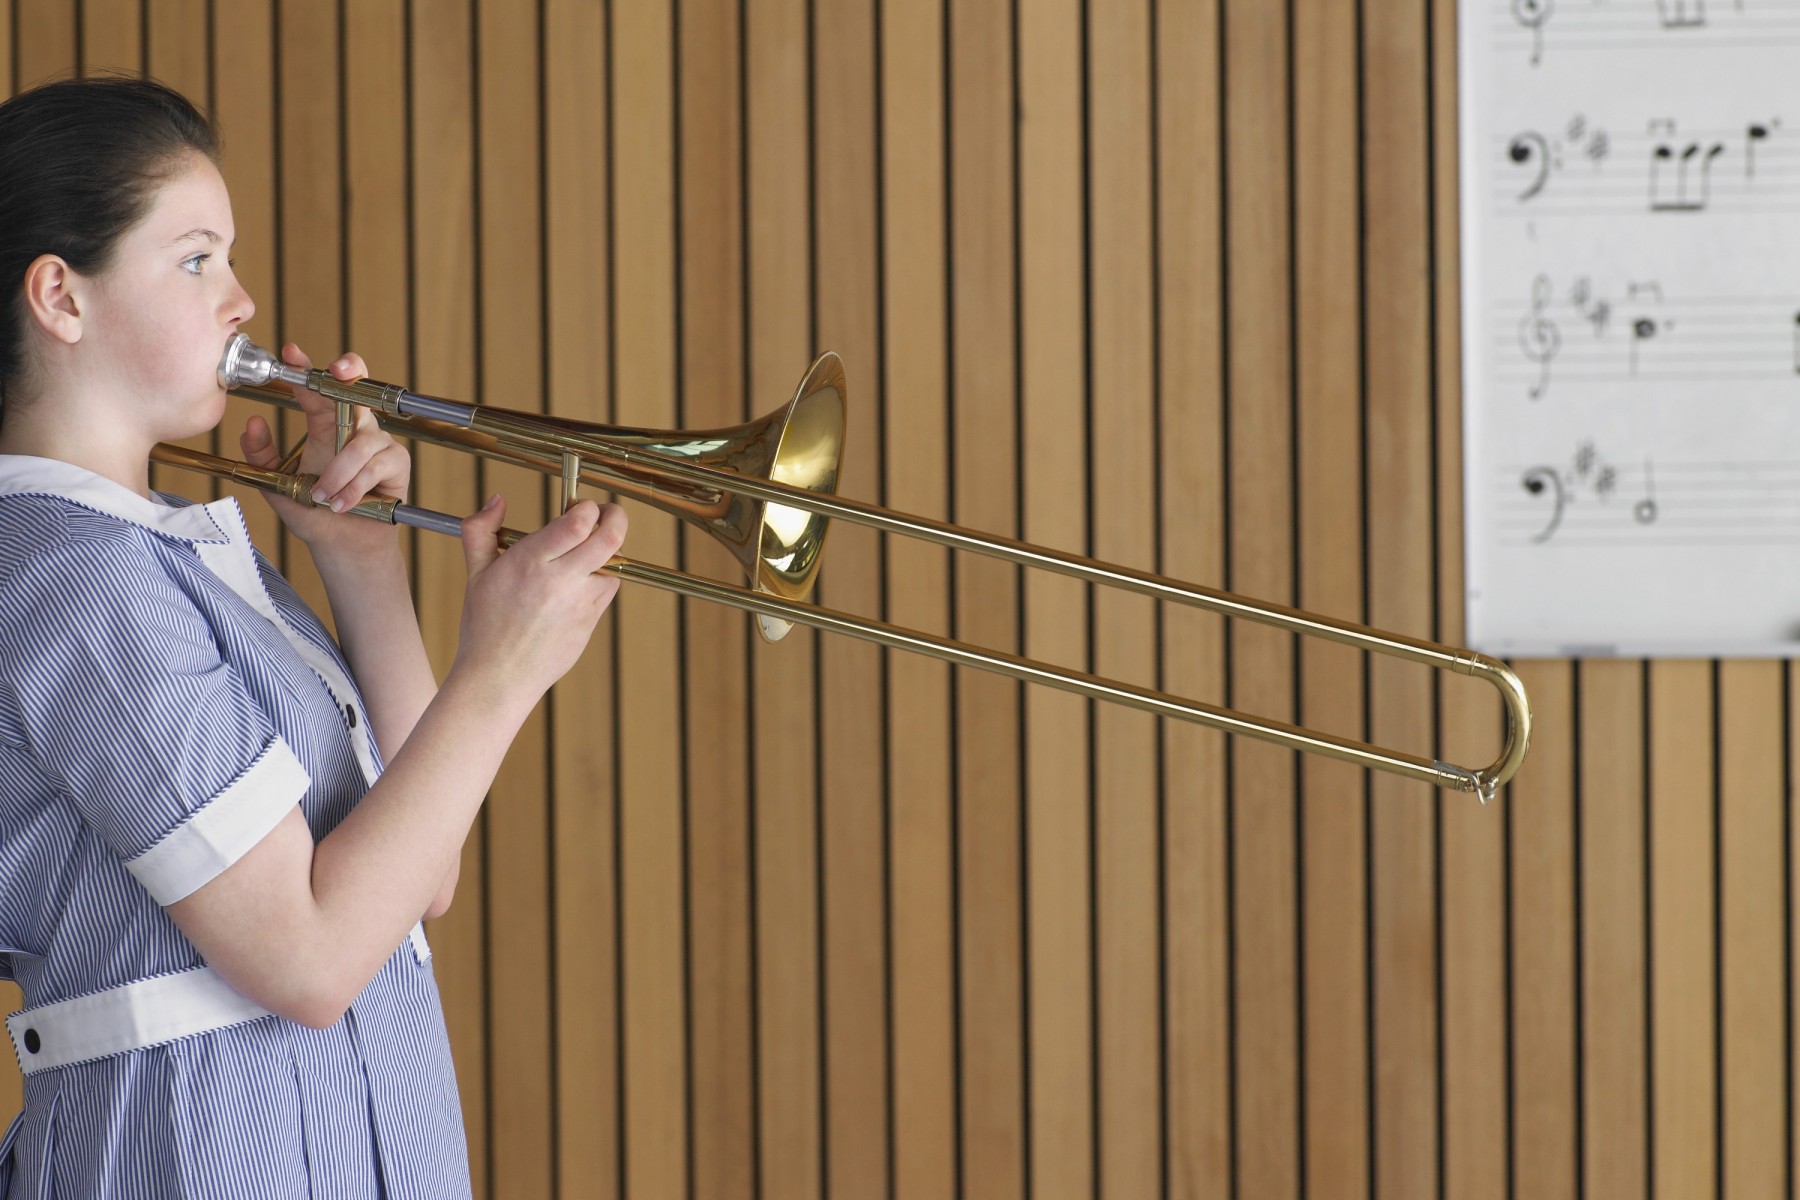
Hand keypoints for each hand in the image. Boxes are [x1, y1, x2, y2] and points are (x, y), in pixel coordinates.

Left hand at [239, 344, 410, 556]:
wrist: (341, 546)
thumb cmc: (314, 512)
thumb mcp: (277, 483)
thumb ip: (262, 454)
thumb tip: (252, 422)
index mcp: (325, 425)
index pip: (318, 389)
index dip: (306, 367)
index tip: (290, 353)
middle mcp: (354, 428)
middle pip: (358, 387)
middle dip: (351, 372)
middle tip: (339, 369)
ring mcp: (378, 443)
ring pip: (360, 440)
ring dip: (338, 473)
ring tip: (323, 498)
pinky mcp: (396, 463)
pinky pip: (376, 464)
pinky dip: (355, 486)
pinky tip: (343, 503)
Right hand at [449, 494, 628, 711]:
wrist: (498, 678)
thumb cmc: (484, 625)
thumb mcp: (475, 573)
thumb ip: (481, 529)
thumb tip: (497, 499)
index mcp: (531, 562)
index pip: (578, 523)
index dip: (588, 508)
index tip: (582, 506)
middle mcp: (560, 580)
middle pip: (609, 538)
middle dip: (616, 518)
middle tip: (609, 513)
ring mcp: (579, 604)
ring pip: (614, 566)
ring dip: (609, 552)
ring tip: (590, 550)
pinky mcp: (590, 623)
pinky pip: (607, 591)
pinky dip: (601, 578)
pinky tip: (581, 581)